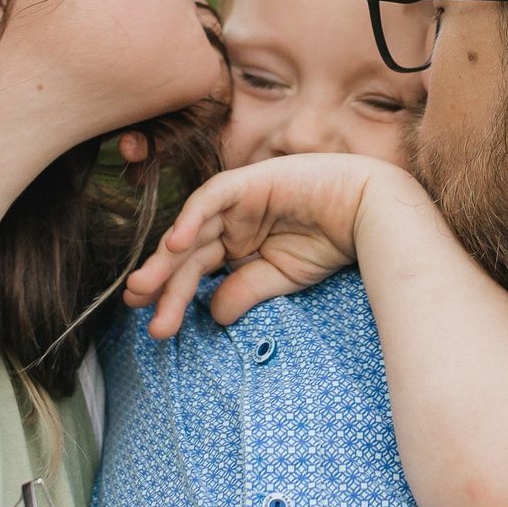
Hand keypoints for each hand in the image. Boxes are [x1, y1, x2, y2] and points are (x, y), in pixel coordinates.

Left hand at [124, 153, 409, 334]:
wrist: (371, 212)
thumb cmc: (330, 242)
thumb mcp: (281, 278)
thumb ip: (244, 291)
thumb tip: (211, 316)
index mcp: (237, 244)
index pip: (195, 271)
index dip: (172, 294)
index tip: (155, 326)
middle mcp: (230, 222)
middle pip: (186, 253)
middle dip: (160, 280)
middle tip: (136, 306)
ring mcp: (236, 200)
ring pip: (191, 229)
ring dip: (166, 257)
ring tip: (144, 288)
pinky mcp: (247, 180)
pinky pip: (211, 198)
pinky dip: (191, 218)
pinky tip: (175, 244)